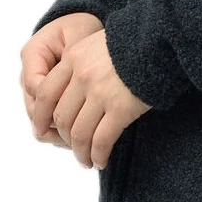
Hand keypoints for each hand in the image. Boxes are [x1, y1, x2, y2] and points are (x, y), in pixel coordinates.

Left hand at [21, 15, 150, 168]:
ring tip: (86, 161)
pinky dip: (98, 155)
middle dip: (65, 138)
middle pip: (62, 117)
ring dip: (81, 152)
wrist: (160, 40)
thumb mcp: (97, 43)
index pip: (46, 93)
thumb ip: (80, 62)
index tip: (41, 130)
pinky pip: (101, 140)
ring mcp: (100, 93)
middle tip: (73, 148)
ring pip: (79, 133)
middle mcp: (82, 76)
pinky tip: (100, 161)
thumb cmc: (133, 42)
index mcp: (73, 58)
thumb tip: (71, 90)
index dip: (41, 116)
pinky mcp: (120, 108)